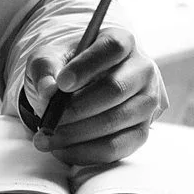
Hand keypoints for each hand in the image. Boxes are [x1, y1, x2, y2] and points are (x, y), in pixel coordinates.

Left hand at [23, 25, 166, 166]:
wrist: (81, 88)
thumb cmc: (66, 68)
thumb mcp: (48, 58)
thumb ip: (45, 69)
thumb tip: (48, 91)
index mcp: (123, 41)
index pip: (112, 48)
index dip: (86, 66)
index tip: (61, 84)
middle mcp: (143, 69)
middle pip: (116, 88)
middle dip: (77, 108)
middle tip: (48, 120)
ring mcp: (148, 101)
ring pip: (117, 120)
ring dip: (77, 134)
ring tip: (45, 138)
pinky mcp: (143, 130)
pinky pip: (117, 147)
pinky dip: (86, 152)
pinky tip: (61, 150)